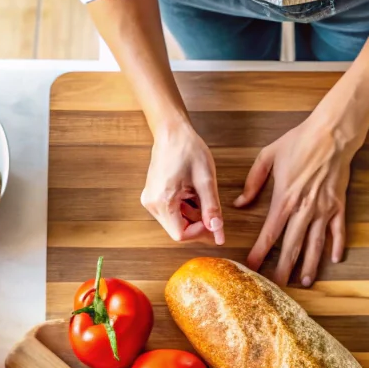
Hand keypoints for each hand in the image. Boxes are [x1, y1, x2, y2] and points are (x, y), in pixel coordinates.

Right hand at [141, 123, 224, 244]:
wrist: (172, 132)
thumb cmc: (188, 150)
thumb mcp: (206, 180)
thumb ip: (211, 209)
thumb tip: (218, 234)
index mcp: (162, 201)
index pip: (181, 235)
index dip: (200, 233)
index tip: (213, 222)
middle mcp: (152, 204)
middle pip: (177, 230)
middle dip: (198, 225)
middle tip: (214, 213)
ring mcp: (150, 200)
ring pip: (175, 222)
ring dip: (192, 216)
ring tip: (202, 196)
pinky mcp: (152, 195)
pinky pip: (170, 211)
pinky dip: (185, 209)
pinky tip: (193, 194)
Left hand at [237, 112, 358, 286]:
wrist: (332, 134)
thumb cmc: (299, 141)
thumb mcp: (268, 156)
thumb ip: (253, 182)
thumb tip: (240, 202)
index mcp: (285, 198)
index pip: (270, 233)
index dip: (260, 252)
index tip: (252, 266)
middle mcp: (305, 209)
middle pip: (293, 245)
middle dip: (284, 268)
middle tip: (278, 286)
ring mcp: (324, 209)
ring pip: (316, 243)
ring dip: (310, 264)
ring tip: (305, 281)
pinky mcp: (339, 205)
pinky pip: (338, 230)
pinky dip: (337, 245)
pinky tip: (335, 259)